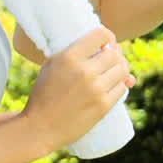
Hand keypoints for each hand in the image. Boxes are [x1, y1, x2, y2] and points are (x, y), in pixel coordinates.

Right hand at [21, 27, 134, 152]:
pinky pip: (122, 88)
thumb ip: (74, 52)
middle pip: (115, 53)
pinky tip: (114, 84)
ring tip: (113, 71)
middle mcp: (85, 71)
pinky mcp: (103, 106)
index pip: (101, 35)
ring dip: (121, 69)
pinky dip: (120, 84)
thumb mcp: (51, 64)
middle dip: (115, 54)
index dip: (108, 37)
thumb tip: (104, 47)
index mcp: (69, 57)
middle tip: (110, 59)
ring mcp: (96, 89)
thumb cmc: (44, 94)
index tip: (106, 43)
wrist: (39, 127)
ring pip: (122, 70)